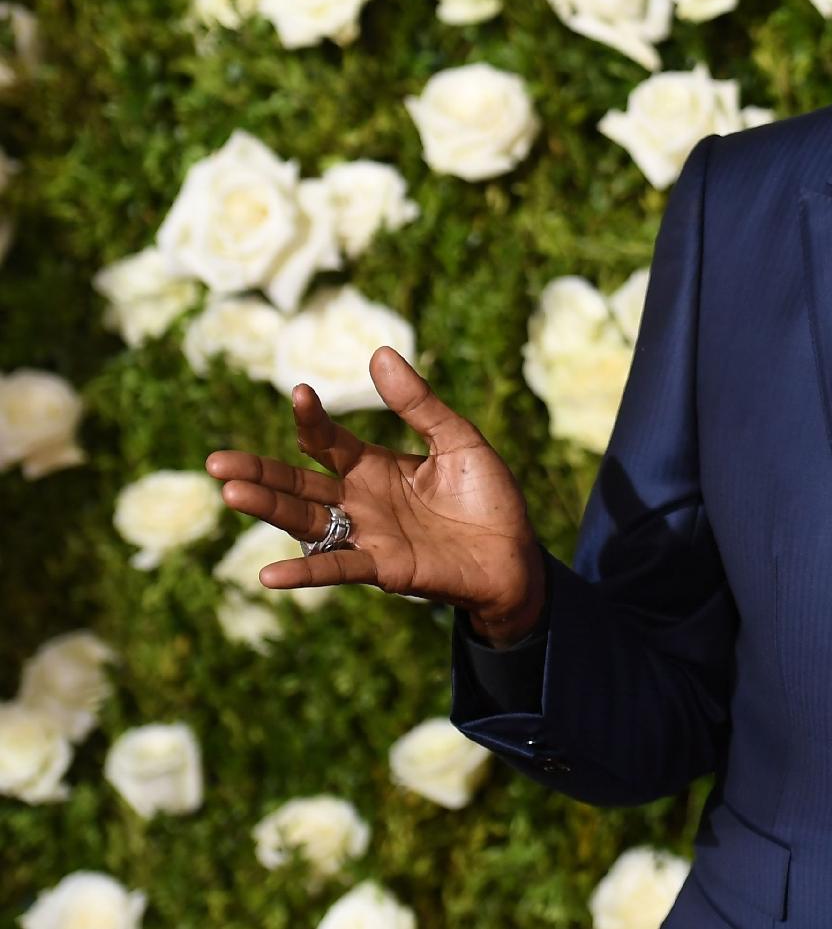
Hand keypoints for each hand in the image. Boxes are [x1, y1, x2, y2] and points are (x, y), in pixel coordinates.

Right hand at [204, 346, 544, 633]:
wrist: (518, 554)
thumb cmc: (487, 497)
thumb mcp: (457, 439)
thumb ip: (418, 404)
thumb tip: (379, 352)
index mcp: (375, 467)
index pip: (328, 442)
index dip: (312, 420)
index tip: (299, 393)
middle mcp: (361, 501)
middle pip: (298, 484)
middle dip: (258, 472)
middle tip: (214, 462)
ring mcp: (368, 535)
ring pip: (306, 521)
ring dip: (269, 509)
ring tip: (230, 494)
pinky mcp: (385, 568)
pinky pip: (337, 569)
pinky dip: (304, 573)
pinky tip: (268, 576)